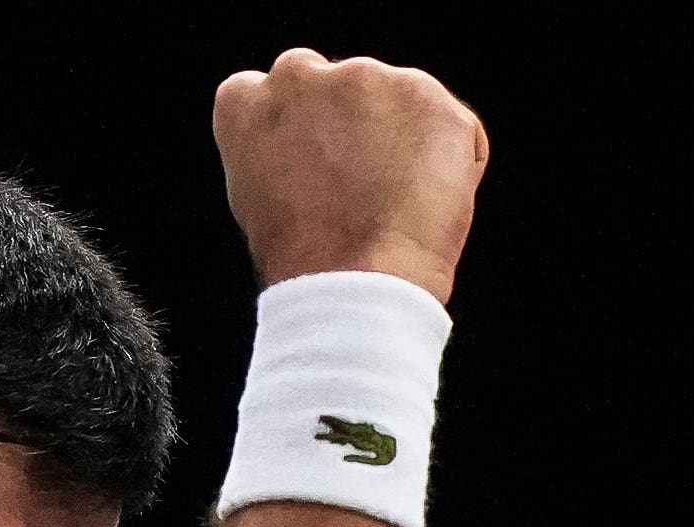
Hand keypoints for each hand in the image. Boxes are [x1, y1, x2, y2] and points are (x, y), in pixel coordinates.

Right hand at [213, 49, 488, 304]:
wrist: (354, 283)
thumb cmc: (302, 259)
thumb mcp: (257, 194)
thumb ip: (278, 146)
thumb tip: (311, 140)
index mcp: (246, 103)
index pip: (274, 86)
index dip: (301, 123)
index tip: (311, 157)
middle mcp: (301, 76)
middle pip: (337, 80)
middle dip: (351, 117)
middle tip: (358, 182)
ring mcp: (365, 80)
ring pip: (394, 99)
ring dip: (400, 136)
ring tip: (390, 202)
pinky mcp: (425, 96)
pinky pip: (446, 122)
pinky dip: (447, 156)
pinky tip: (424, 201)